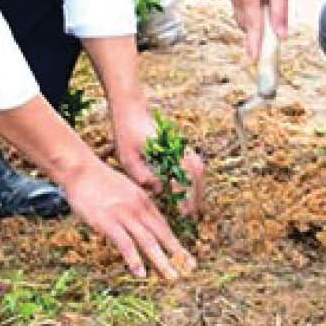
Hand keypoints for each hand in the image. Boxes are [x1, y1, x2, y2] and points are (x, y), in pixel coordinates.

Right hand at [63, 157, 194, 280]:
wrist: (80, 170)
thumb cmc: (98, 179)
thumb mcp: (124, 189)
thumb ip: (134, 204)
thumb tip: (139, 219)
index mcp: (143, 200)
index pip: (163, 225)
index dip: (175, 242)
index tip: (186, 256)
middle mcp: (138, 208)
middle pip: (162, 234)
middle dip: (177, 253)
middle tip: (190, 269)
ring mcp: (124, 216)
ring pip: (148, 241)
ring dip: (162, 261)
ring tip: (172, 276)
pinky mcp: (108, 223)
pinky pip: (125, 244)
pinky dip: (135, 260)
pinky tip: (141, 274)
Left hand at [112, 103, 205, 218]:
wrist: (130, 109)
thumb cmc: (126, 132)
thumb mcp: (127, 156)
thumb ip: (142, 175)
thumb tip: (159, 190)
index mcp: (167, 151)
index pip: (181, 179)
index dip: (183, 199)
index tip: (184, 214)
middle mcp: (179, 147)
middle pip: (196, 175)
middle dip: (196, 197)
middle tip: (193, 216)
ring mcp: (181, 145)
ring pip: (199, 169)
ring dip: (199, 188)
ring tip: (195, 207)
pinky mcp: (180, 145)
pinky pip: (195, 163)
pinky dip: (196, 178)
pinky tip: (190, 190)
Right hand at [226, 0, 290, 63]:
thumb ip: (280, 12)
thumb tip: (280, 35)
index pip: (252, 28)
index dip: (253, 46)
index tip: (253, 61)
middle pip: (246, 24)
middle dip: (255, 32)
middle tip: (268, 38)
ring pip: (242, 14)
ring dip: (253, 18)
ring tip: (267, 6)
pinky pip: (239, 4)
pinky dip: (249, 7)